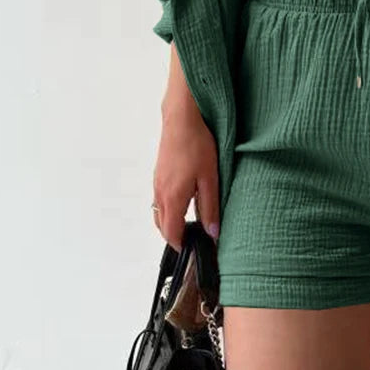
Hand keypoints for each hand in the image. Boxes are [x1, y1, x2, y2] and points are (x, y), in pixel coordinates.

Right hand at [152, 103, 219, 251]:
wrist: (181, 118)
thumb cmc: (196, 145)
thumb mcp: (210, 179)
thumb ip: (210, 208)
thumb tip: (212, 233)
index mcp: (172, 198)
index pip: (172, 233)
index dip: (182, 246)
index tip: (194, 251)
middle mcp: (160, 193)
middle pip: (162, 226)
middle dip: (176, 237)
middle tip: (195, 240)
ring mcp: (157, 183)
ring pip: (160, 213)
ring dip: (171, 223)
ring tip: (191, 224)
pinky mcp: (158, 174)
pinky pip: (159, 200)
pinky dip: (168, 209)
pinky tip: (184, 202)